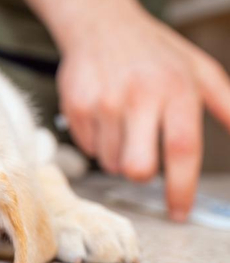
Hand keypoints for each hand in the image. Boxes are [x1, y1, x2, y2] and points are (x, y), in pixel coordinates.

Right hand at [26, 0, 229, 220]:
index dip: (181, 188)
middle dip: (141, 174)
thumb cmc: (151, 50)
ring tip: (122, 124)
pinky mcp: (76, 106)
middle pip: (138, 168)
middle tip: (143, 158)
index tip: (178, 211)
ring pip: (110, 163)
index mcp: (175, 89)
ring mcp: (103, 102)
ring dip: (118, 155)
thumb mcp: (198, 69)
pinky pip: (88, 148)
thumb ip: (225, 104)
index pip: (181, 150)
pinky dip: (98, 141)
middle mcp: (138, 96)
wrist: (99, 23)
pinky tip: (103, 116)